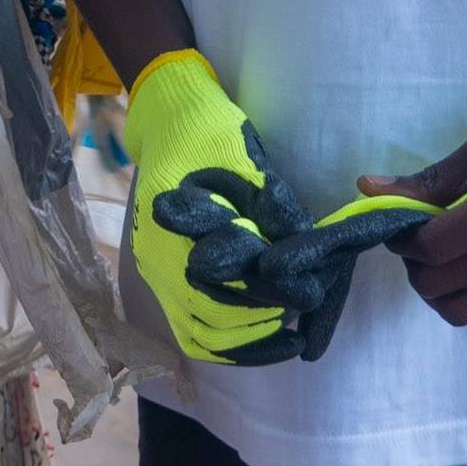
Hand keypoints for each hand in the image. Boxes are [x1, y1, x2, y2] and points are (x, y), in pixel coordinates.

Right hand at [127, 50, 297, 363]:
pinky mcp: (164, 281)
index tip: (309, 294)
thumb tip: (306, 253)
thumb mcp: (249, 163)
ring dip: (249, 339)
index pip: (226, 280)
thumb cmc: (212, 134)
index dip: (271, 291)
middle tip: (304, 308)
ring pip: (205, 335)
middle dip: (265, 315)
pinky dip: (230, 346)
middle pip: (215, 315)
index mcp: (176, 226)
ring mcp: (157, 274)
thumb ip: (273, 210)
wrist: (171, 119)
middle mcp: (159, 259)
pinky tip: (267, 340)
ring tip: (289, 331)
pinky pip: (194, 333)